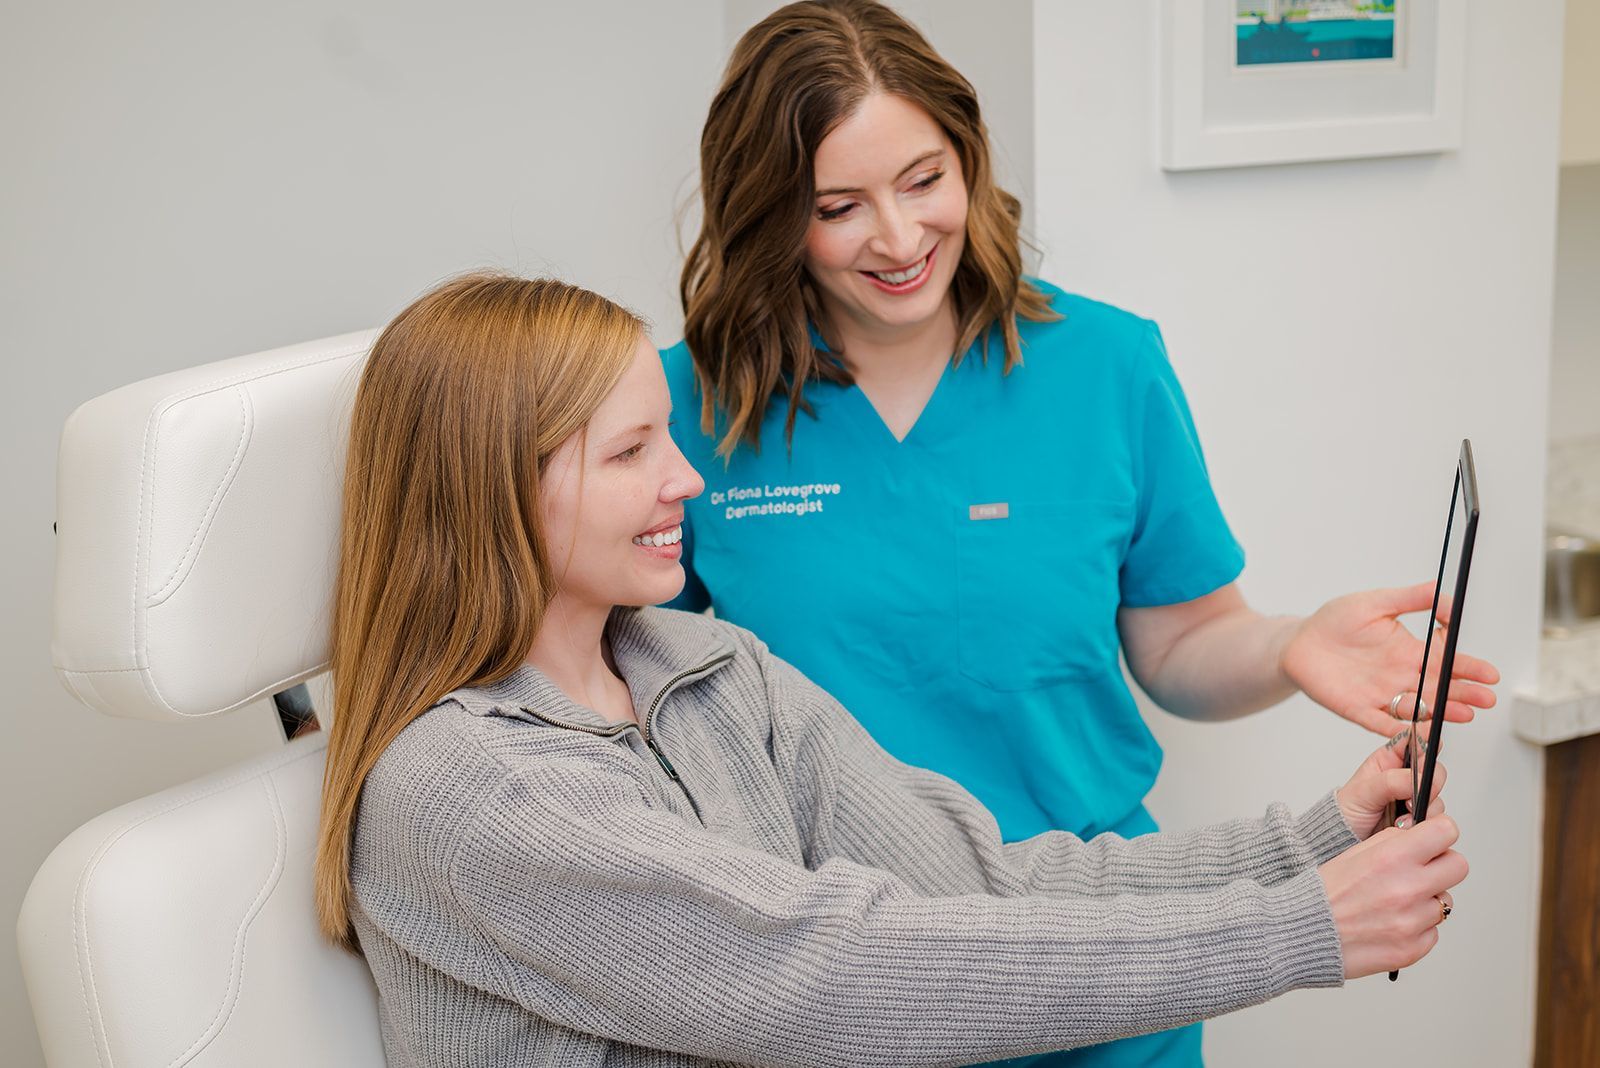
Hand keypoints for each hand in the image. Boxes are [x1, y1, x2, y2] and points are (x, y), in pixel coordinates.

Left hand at [1280, 582, 1499, 735]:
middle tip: (1486, 699)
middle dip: (1464, 694)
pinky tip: (1417, 731)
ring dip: (1440, 711)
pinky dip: (1399, 728)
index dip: (1468, 669)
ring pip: (1417, 707)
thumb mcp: (1377, 602)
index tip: (1489, 674)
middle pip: (1439, 689)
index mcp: (1410, 652)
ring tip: (1464, 713)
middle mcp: (1401, 677)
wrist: (1300, 641)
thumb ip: (1413, 598)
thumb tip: (1447, 594)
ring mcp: (1382, 696)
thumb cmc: (1335, 621)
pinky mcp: (1358, 709)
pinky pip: (1381, 722)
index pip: (1446, 662)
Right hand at [1319, 816, 1466, 978]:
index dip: (1438, 833)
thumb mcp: (1353, 852)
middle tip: (1420, 870)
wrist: (1302, 933)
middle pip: (1458, 866)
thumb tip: (1422, 834)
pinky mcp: (1413, 948)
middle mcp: (1407, 888)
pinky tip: (1390, 923)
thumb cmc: (1322, 893)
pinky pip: (1433, 931)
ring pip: (1445, 901)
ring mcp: (1413, 921)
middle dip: (1442, 864)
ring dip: (1426, 899)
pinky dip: (1417, 927)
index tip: (1432, 838)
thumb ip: (1392, 842)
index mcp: (1392, 858)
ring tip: (1395, 902)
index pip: (1446, 832)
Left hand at [1334, 733, 1444, 840]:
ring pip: (1437, 793)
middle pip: (1434, 767)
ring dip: (1425, 805)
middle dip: (1428, 781)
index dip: (1425, 735)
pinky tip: (1405, 824)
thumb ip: (1390, 781)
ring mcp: (1415, 796)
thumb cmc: (1349, 811)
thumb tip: (1415, 778)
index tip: (1432, 736)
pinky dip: (1425, 820)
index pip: (1413, 740)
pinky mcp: (1421, 815)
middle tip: (1412, 794)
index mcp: (1388, 759)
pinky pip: (1436, 815)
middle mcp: (1405, 775)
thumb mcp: (1363, 791)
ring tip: (1402, 815)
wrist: (1348, 839)